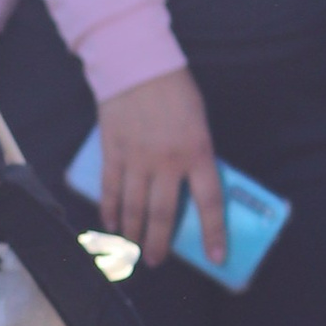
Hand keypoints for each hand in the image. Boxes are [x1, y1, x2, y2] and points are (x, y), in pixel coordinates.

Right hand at [90, 71, 226, 268]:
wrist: (137, 65)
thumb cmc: (175, 91)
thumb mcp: (198, 122)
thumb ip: (195, 154)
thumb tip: (188, 187)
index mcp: (197, 152)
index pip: (210, 202)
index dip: (213, 233)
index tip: (216, 257)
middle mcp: (167, 161)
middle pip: (162, 213)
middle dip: (159, 242)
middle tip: (156, 261)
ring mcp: (137, 158)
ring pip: (134, 207)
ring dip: (132, 233)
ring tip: (131, 250)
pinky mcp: (113, 152)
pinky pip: (111, 189)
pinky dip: (110, 210)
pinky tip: (110, 225)